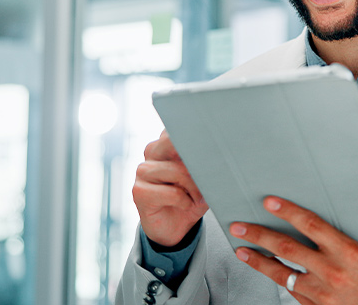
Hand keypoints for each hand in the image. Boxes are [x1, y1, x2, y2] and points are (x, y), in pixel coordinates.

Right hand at [132, 130, 207, 246]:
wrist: (175, 228)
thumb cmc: (192, 197)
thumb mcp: (204, 176)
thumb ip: (206, 160)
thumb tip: (219, 152)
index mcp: (166, 143)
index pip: (178, 128)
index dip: (196, 135)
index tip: (212, 142)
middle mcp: (151, 152)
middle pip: (175, 143)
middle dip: (197, 162)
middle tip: (207, 177)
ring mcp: (143, 170)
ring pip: (179, 171)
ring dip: (195, 188)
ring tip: (197, 197)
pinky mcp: (139, 191)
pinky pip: (173, 192)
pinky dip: (186, 201)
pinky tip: (184, 205)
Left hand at [230, 197, 357, 304]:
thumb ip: (339, 239)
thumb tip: (313, 223)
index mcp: (348, 251)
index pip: (311, 224)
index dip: (287, 211)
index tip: (270, 202)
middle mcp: (332, 271)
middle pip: (287, 248)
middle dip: (259, 234)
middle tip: (240, 226)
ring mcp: (322, 292)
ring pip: (282, 273)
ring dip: (258, 260)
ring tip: (243, 250)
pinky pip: (292, 291)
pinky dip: (278, 279)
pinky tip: (268, 271)